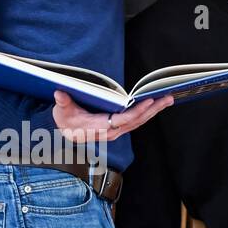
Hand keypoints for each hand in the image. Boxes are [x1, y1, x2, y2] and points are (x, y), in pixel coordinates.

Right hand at [52, 90, 173, 141]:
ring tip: (167, 100)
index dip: (137, 111)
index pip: (123, 120)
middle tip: (168, 98)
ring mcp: (117, 131)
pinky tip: (156, 105)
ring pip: (139, 121)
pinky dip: (148, 113)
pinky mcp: (119, 128)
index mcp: (100, 127)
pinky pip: (136, 121)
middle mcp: (111, 131)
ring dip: (154, 111)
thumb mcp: (61, 112)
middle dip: (153, 109)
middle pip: (137, 121)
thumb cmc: (65, 121)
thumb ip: (63, 103)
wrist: (66, 133)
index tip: (149, 101)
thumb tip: (59, 94)